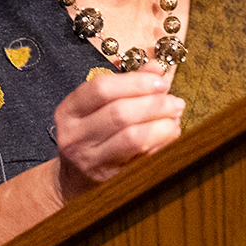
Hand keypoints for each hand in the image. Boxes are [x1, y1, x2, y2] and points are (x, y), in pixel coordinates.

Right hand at [53, 66, 182, 199]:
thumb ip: (128, 84)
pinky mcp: (108, 178)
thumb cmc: (92, 134)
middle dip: (154, 104)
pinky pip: (142, 158)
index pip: (102, 89)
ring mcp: (90, 160)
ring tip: (175, 118)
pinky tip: (170, 135)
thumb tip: (156, 67)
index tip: (160, 81)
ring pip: (132, 138)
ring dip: (161, 125)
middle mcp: (74, 136)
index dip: (135, 82)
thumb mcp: (100, 106)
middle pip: (120, 113)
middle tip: (176, 102)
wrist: (75, 177)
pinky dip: (161, 144)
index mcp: (69, 111)